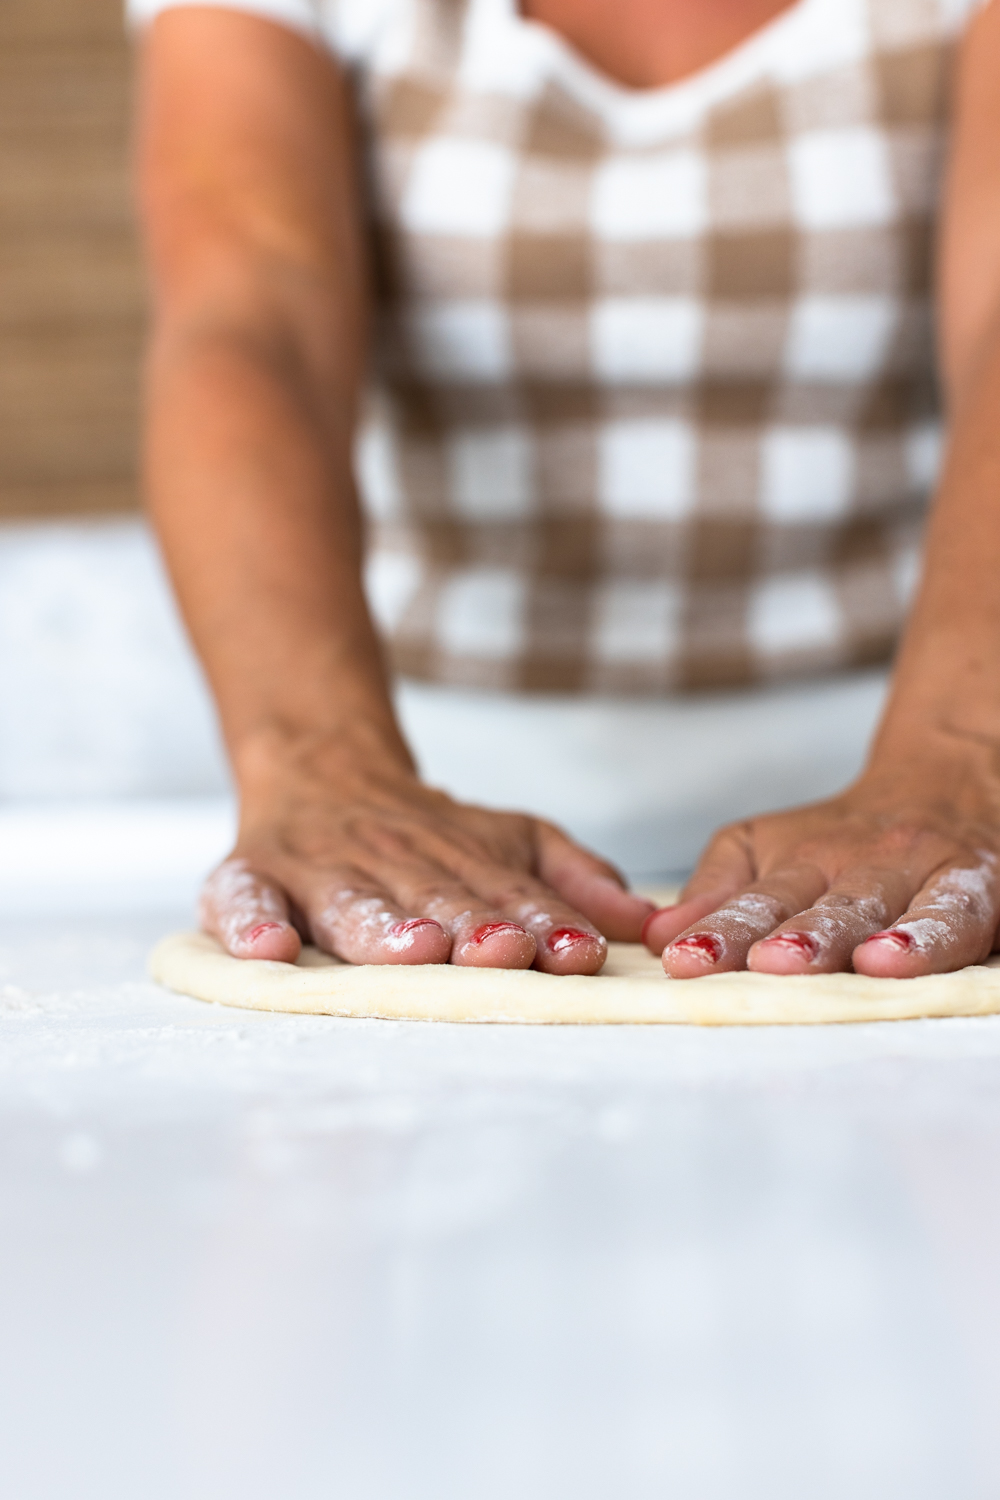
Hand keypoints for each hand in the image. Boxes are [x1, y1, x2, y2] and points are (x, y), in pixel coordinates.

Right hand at [200, 729, 653, 971]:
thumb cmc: (431, 831)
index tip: (576, 953)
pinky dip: (250, 920)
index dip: (542, 924)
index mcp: (461, 860)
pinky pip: (243, 896)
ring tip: (413, 951)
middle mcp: (392, 862)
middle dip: (470, 930)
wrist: (322, 766)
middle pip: (433, 900)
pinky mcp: (252, 874)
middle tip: (501, 954)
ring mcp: (319, 870)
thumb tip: (646, 922)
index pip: (508, 896)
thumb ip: (576, 880)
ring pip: (351, 903)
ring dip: (382, 929)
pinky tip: (269, 947)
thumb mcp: (515, 839)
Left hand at [642, 749, 999, 978]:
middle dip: (762, 936)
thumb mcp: (768, 850)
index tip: (677, 961)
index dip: (714, 930)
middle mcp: (849, 862)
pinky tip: (891, 962)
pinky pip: (949, 913)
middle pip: (802, 905)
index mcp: (793, 860)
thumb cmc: (846, 841)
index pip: (750, 901)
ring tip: (791, 963)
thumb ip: (718, 891)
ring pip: (865, 907)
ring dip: (826, 936)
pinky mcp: (971, 886)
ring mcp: (911, 871)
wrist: (952, 786)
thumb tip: (659, 935)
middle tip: (728, 964)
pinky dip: (922, 939)